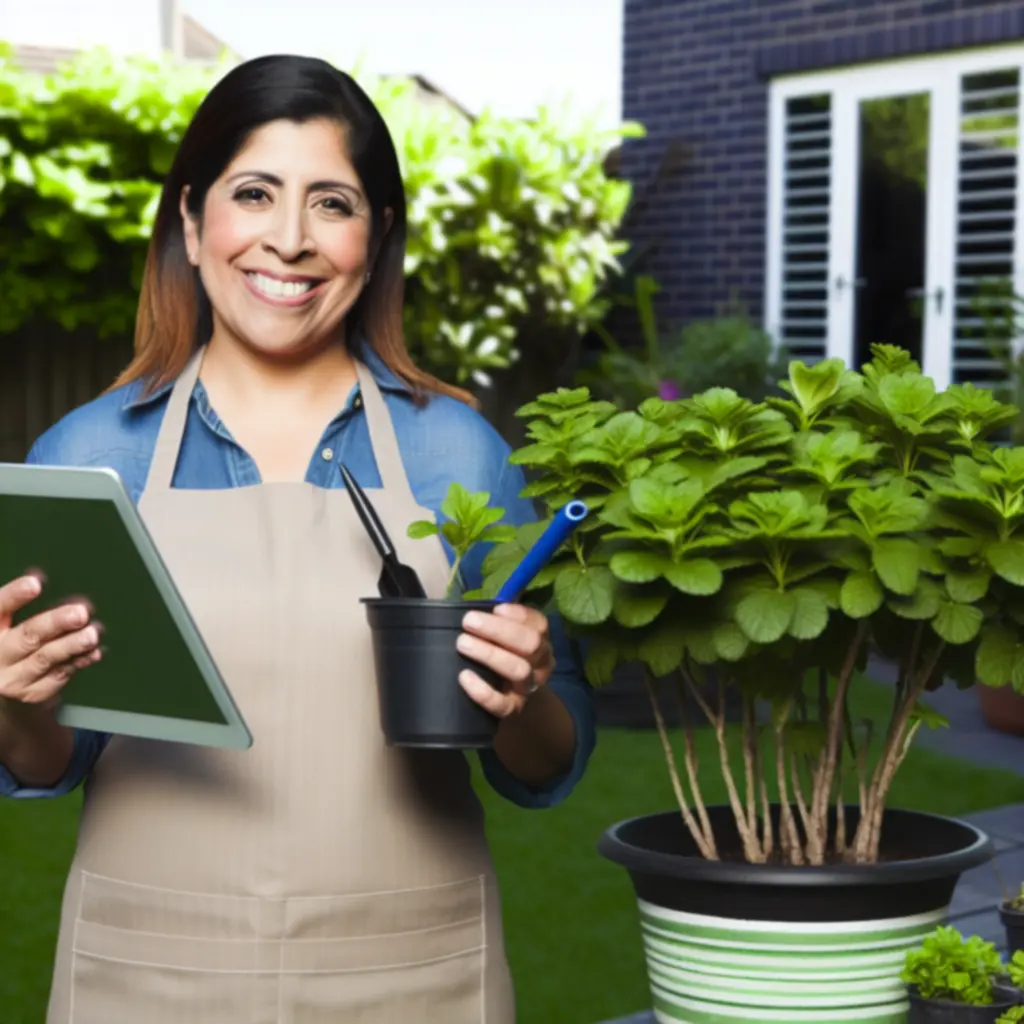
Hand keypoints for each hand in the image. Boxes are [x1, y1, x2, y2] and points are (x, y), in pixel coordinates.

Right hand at [0, 575, 101, 709]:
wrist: (3, 689)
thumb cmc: (8, 643)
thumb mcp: (4, 624)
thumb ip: (16, 605)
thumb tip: (39, 577)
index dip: (13, 596)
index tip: (35, 583)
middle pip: (27, 636)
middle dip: (55, 623)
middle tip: (80, 613)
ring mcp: (13, 677)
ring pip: (46, 658)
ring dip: (72, 644)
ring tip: (91, 634)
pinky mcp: (33, 692)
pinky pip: (59, 674)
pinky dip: (78, 661)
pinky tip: (92, 652)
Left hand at [456, 604, 554, 717]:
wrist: (510, 697)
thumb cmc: (502, 654)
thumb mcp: (505, 636)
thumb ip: (496, 621)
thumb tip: (474, 604)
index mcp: (540, 639)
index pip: (539, 624)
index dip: (518, 615)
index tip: (495, 608)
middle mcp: (541, 662)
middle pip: (531, 644)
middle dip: (499, 630)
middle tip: (469, 621)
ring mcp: (529, 687)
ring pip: (519, 670)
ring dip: (490, 654)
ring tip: (463, 643)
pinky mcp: (513, 709)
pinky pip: (503, 704)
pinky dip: (483, 692)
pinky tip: (465, 677)